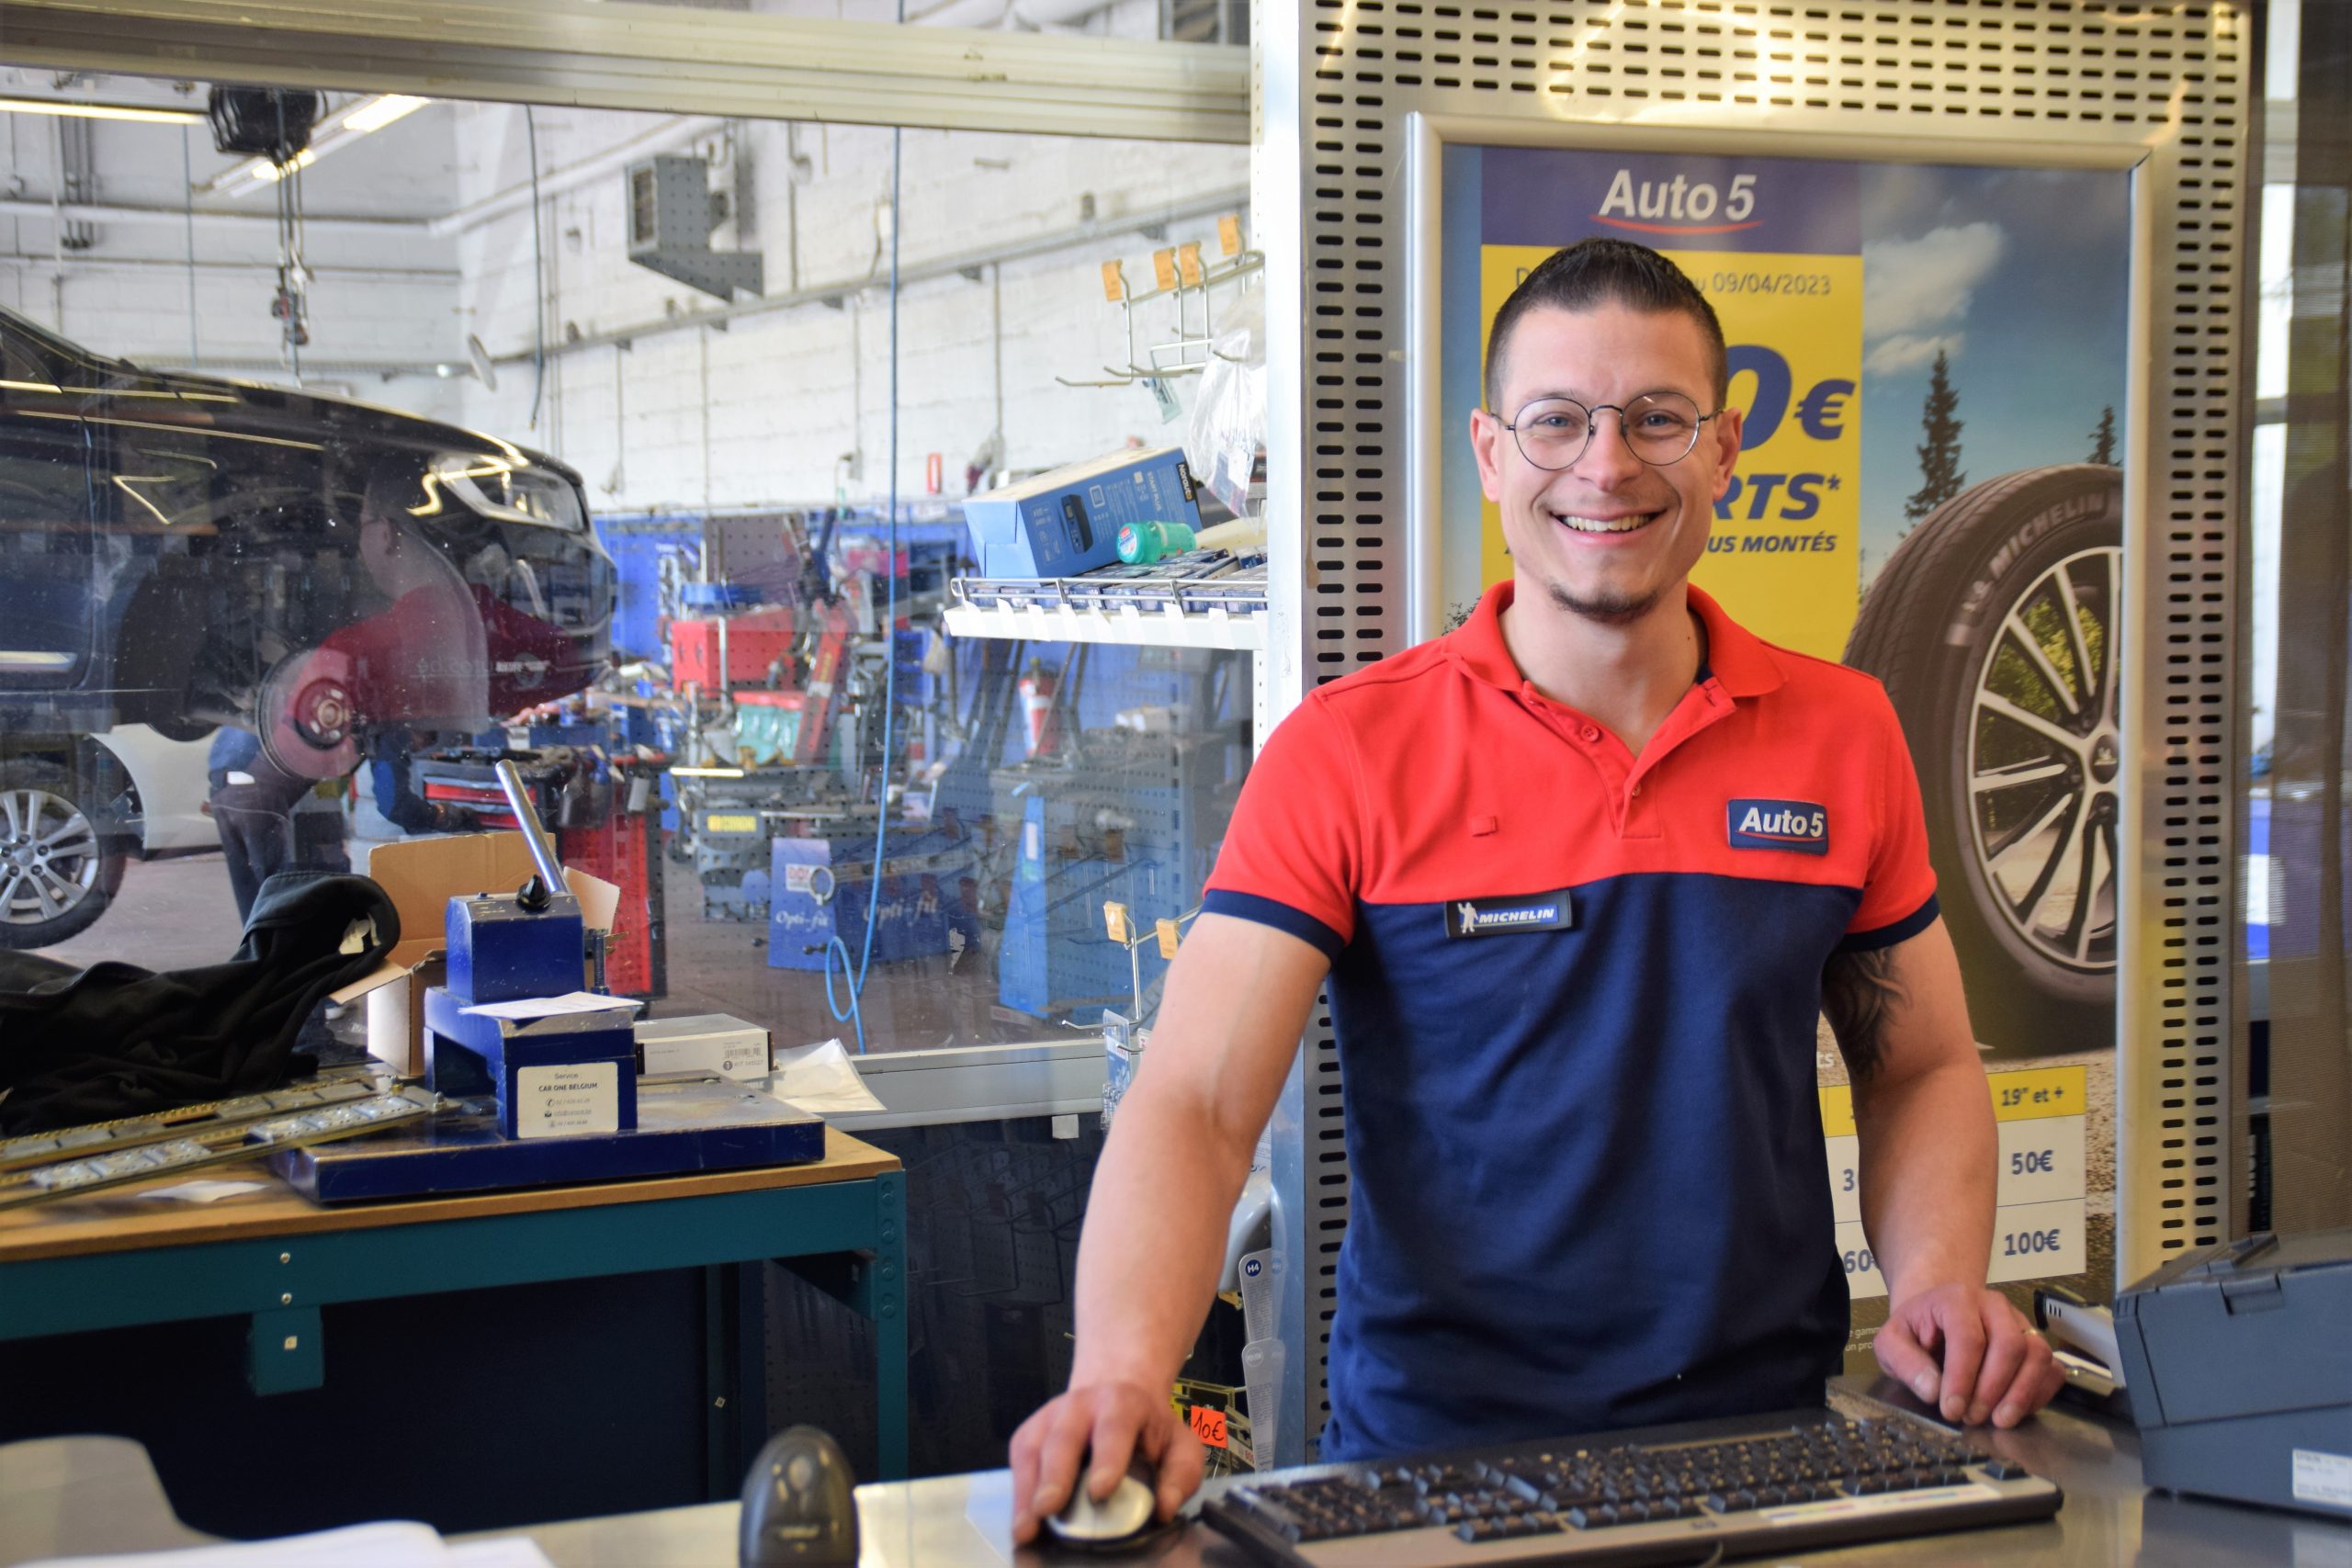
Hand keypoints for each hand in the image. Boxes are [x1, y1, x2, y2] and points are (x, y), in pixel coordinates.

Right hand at [1008, 1380, 1202, 1545]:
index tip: (1100, 1491)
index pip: (1114, 1428)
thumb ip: (1181, 1474)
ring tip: (1027, 1527)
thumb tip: (1164, 1508)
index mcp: (1123, 1403)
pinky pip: (1019, 1463)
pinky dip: (1019, 1493)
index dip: (1107, 1459)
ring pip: (1034, 1450)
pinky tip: (1022, 1519)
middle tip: (1049, 1509)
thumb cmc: (1146, 1426)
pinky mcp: (1029, 1433)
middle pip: (1064, 1439)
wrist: (1115, 1389)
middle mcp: (1081, 1405)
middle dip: (1055, 1476)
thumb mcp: (1179, 1442)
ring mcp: (1050, 1417)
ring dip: (1028, 1491)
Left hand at [1874, 1282, 2063, 1428]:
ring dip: (2020, 1394)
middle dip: (1991, 1389)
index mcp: (1956, 1298)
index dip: (1962, 1378)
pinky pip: (2052, 1369)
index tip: (1951, 1410)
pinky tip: (2015, 1412)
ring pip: (2038, 1355)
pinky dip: (2039, 1394)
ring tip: (1997, 1420)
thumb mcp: (1892, 1341)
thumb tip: (1932, 1390)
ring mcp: (2020, 1322)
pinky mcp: (2035, 1342)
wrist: (1937, 1318)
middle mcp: (1994, 1305)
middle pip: (2010, 1345)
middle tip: (1971, 1418)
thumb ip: (1904, 1362)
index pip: (1968, 1338)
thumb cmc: (1917, 1331)